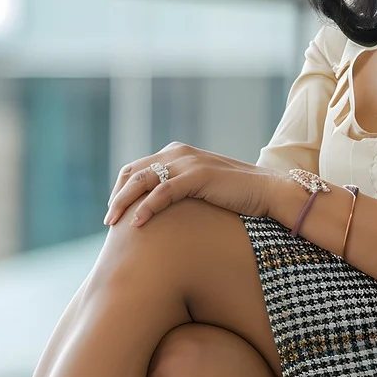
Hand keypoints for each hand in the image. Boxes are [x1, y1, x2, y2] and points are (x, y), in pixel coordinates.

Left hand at [104, 142, 285, 227]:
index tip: (114, 211)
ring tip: (113, 224)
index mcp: (177, 152)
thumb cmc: (235, 194)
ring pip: (143, 181)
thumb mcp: (201, 187)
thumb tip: (161, 208)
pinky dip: (147, 207)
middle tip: (108, 221)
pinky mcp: (198, 176)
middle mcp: (178, 152)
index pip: (136, 167)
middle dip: (117, 196)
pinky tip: (138, 223)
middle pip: (133, 172)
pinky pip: (163, 192)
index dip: (121, 188)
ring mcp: (188, 162)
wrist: (267, 191)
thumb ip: (180, 188)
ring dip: (124, 202)